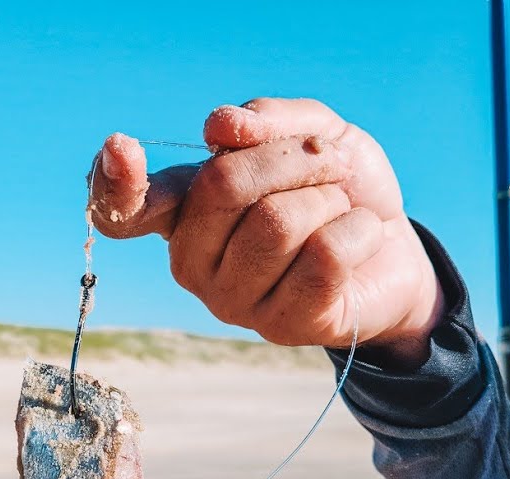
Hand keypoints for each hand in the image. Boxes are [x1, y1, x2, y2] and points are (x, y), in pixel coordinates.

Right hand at [89, 98, 444, 366]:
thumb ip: (268, 121)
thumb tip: (219, 127)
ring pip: (277, 222)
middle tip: (330, 161)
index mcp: (182, 210)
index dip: (114, 182)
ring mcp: (230, 300)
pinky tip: (360, 237)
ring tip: (341, 208)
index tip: (119, 148)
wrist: (395, 250)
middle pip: (223, 186)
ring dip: (330, 198)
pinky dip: (357, 230)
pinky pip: (322, 257)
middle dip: (293, 157)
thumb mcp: (316, 133)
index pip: (124, 209)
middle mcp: (191, 260)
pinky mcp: (280, 326)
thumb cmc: (341, 189)